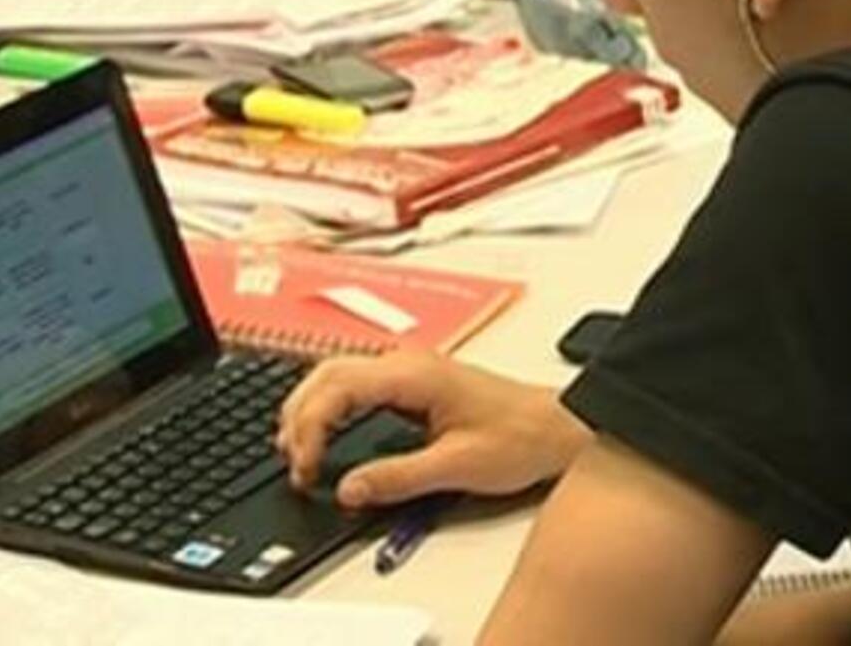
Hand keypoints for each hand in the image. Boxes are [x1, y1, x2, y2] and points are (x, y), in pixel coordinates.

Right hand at [276, 351, 588, 508]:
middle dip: (299, 417)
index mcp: (415, 373)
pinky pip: (354, 385)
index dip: (310, 427)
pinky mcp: (411, 383)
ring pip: (336, 375)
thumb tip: (349, 488)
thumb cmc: (521, 436)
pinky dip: (329, 409)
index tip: (306, 466)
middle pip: (326, 374)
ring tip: (298, 454)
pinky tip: (322, 433)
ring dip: (309, 410)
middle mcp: (407, 362)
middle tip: (294, 464)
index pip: (337, 387)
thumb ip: (397, 478)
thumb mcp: (457, 467)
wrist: (556, 428)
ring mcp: (408, 368)